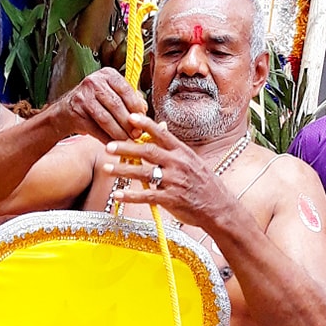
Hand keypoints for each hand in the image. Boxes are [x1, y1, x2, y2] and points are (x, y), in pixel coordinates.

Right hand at [49, 69, 144, 143]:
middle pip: (116, 105)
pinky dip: (106, 138)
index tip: (143, 120)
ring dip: (118, 132)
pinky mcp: (76, 112)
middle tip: (136, 134)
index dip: (136, 107)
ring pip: (106, 118)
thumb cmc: (94, 102)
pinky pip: (95, 128)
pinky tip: (113, 143)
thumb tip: (143, 110)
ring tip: (126, 140)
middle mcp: (94, 82)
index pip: (126, 90)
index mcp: (107, 74)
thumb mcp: (112, 94)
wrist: (66, 111)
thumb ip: (129, 99)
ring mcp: (83, 96)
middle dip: (128, 123)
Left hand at [106, 115, 240, 230]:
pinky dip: (131, 196)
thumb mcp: (193, 162)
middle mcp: (178, 164)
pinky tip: (118, 195)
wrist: (219, 208)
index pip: (162, 134)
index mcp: (183, 153)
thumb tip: (161, 130)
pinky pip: (147, 196)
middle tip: (108, 146)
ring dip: (123, 170)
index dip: (145, 124)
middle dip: (126, 148)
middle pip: (148, 152)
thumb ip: (175, 149)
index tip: (130, 117)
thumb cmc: (205, 184)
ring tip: (106, 168)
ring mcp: (175, 182)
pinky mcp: (172, 199)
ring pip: (144, 173)